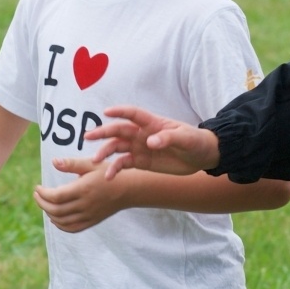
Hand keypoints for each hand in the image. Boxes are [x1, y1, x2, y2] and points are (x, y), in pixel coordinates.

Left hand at [34, 157, 127, 232]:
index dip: (43, 194)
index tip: (38, 187)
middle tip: (37, 195)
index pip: (56, 196)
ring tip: (44, 204)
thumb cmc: (108, 173)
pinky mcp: (92, 221)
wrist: (128, 189)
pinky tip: (55, 218)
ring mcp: (89, 215)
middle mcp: (85, 204)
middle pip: (56, 210)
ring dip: (49, 214)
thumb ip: (71, 164)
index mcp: (83, 189)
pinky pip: (73, 228)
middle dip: (42, 203)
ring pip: (62, 221)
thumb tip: (53, 162)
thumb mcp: (91, 164)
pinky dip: (61, 225)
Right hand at [84, 105, 219, 180]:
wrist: (201, 157)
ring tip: (95, 161)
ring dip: (105, 152)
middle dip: (103, 133)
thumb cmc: (195, 141)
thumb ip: (168, 138)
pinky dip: (114, 169)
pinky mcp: (140, 161)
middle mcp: (142, 133)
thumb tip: (150, 142)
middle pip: (119, 130)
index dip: (120, 112)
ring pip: (117, 147)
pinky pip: (123, 164)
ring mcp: (139, 147)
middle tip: (88, 137)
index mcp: (153, 123)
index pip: (133, 114)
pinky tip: (108, 177)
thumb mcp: (186, 138)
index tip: (106, 112)